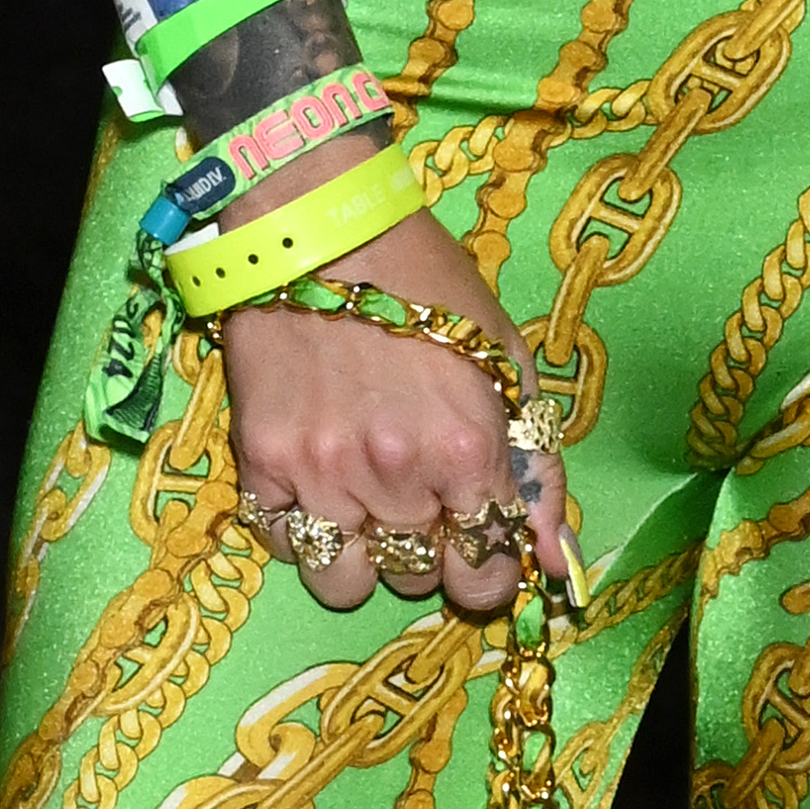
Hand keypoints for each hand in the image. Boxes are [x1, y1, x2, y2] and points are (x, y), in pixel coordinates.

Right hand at [222, 190, 575, 621]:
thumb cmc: (425, 282)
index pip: (483, 572)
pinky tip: (317, 476)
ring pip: (344, 582)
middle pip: (417, 578)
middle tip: (419, 489)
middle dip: (427, 546)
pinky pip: (283, 547)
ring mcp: (320, 472)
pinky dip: (302, 529)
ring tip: (364, 495)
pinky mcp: (259, 463)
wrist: (319, 226)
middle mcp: (394, 471)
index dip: (486, 569)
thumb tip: (551, 561)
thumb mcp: (505, 357)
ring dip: (362, 551)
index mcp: (465, 447)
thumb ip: (536, 464)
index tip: (478, 546)